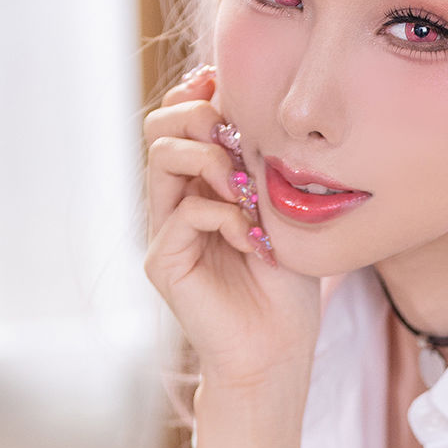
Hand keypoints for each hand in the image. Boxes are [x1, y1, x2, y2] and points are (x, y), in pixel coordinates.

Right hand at [143, 62, 318, 399]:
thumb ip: (262, 165)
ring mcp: (165, 230)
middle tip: (238, 141)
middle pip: (160, 125)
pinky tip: (251, 240)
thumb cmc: (286, 289)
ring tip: (245, 190)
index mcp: (201, 184)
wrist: (276, 354)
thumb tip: (248, 111)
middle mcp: (176, 200)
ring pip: (162, 156)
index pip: (182, 116)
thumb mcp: (281, 213)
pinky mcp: (163, 261)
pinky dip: (224, 216)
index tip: (237, 93)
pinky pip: (183, 212)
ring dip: (210, 159)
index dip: (203, 93)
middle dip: (200, 116)